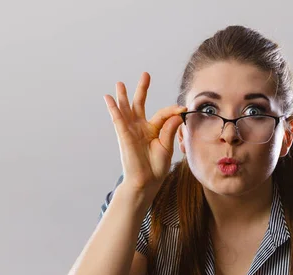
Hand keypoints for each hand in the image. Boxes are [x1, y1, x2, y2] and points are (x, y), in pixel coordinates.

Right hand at [103, 72, 186, 196]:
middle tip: (145, 75)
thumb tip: (177, 114)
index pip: (163, 114)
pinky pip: (118, 119)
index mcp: (153, 130)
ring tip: (120, 83)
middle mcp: (141, 128)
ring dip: (123, 96)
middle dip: (142, 90)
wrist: (146, 182)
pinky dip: (113, 108)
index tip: (183, 108)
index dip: (173, 110)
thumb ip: (170, 130)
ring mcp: (131, 131)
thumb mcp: (167, 147)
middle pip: (140, 105)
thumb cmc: (156, 167)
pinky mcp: (124, 136)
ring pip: (127, 109)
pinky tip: (109, 98)